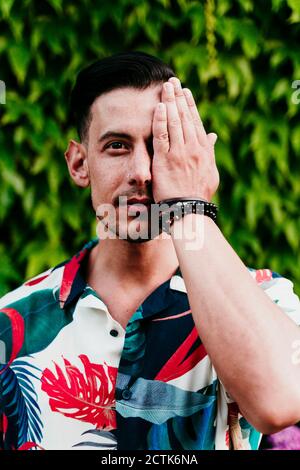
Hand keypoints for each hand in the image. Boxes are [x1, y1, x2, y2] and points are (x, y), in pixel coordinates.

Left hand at [152, 77, 218, 202]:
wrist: (190, 209)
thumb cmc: (199, 193)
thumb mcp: (210, 171)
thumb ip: (210, 151)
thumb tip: (213, 136)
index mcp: (203, 150)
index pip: (196, 122)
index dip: (189, 105)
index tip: (185, 92)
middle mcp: (192, 148)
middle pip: (184, 117)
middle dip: (178, 97)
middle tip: (172, 81)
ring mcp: (178, 153)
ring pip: (174, 122)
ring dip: (169, 102)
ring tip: (165, 87)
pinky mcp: (165, 160)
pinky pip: (162, 136)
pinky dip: (160, 120)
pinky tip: (158, 107)